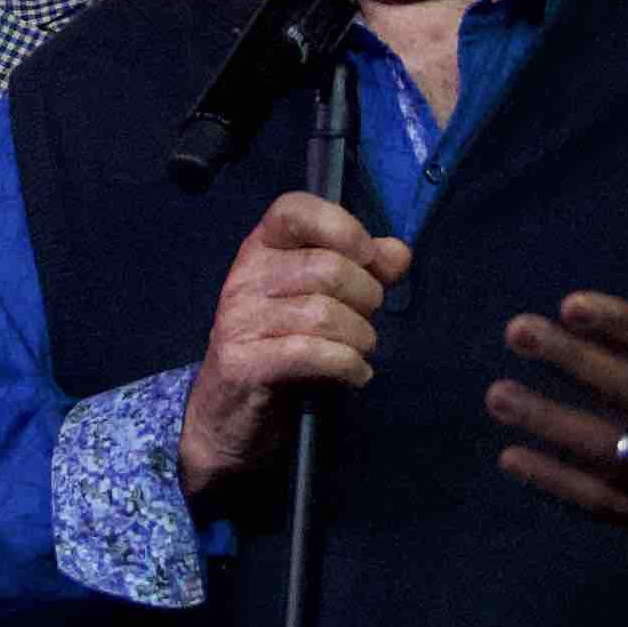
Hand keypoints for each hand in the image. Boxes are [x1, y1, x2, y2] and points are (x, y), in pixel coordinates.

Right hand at [177, 194, 409, 500]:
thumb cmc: (280, 349)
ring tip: (360, 352)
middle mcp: (245, 277)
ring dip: (360, 338)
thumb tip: (398, 253)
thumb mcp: (321, 302)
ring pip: (324, 314)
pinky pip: (311, 353)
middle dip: (366, 298)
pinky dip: (347, 365)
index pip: (294, 209)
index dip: (340, 227)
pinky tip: (356, 375)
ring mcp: (240, 320)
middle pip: (326, 268)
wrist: (229, 416)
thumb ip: (361, 272)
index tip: (367, 259)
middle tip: (367, 321)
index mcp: (261, 249)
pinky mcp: (243, 363)